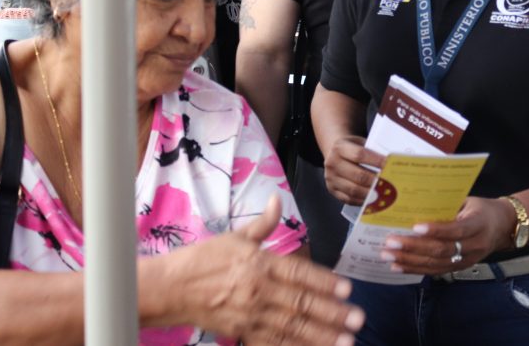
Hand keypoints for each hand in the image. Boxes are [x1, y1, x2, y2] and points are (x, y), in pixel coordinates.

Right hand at [167, 196, 363, 344]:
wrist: (170, 288)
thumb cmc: (203, 259)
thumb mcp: (234, 237)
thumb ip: (263, 224)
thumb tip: (277, 198)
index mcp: (260, 264)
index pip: (299, 273)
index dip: (324, 282)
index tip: (347, 289)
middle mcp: (258, 291)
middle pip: (300, 304)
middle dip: (332, 313)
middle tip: (358, 320)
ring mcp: (250, 315)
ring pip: (291, 328)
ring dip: (321, 336)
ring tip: (347, 341)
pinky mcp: (241, 333)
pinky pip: (273, 344)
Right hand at [322, 136, 384, 205]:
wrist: (334, 153)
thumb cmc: (352, 148)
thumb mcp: (359, 143)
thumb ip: (372, 152)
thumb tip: (392, 164)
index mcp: (340, 148)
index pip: (360, 155)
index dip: (376, 161)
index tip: (390, 166)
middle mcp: (333, 163)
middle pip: (358, 175)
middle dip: (376, 181)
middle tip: (390, 184)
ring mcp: (331, 179)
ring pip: (353, 190)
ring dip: (371, 194)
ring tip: (384, 194)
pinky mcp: (332, 190)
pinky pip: (349, 199)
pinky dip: (363, 201)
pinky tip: (374, 200)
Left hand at [378, 197, 515, 275]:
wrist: (503, 226)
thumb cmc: (481, 209)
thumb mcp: (468, 201)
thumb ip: (446, 205)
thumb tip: (414, 204)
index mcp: (478, 224)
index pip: (456, 229)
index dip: (436, 230)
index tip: (414, 227)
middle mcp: (474, 246)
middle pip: (441, 250)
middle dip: (413, 247)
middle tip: (390, 243)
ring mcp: (468, 260)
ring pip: (436, 264)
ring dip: (409, 261)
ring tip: (388, 255)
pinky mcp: (460, 268)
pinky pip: (435, 271)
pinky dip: (415, 269)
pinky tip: (398, 266)